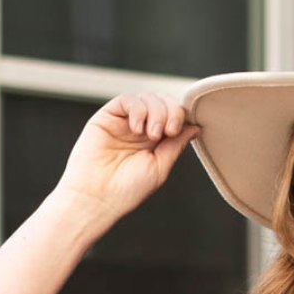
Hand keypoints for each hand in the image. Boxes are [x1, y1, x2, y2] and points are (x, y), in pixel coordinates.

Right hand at [55, 92, 202, 224]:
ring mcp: (125, 121)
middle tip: (168, 132)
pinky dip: (138, 109)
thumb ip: (176, 145)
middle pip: (163, 102)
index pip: (173, 116)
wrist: (98, 196)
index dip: (179, 116)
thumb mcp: (160, 167)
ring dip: (156, 112)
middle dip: (170, 112)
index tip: (177, 131)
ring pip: (148, 98)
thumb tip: (195, 127)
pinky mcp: (108, 116)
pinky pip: (128, 99)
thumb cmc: (127, 190)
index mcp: (155, 142)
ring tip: (151, 135)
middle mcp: (141, 129)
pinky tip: (136, 129)